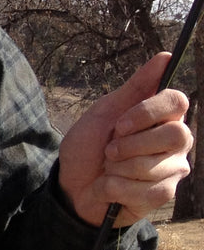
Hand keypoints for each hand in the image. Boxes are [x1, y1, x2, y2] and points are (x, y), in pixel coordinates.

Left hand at [57, 53, 192, 225]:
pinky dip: (117, 188)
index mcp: (161, 117)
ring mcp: (173, 168)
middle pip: (175, 134)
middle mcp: (175, 141)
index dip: (148, 112)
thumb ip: (135, 87)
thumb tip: (164, 56)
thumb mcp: (104, 113)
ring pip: (154, 165)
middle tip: (109, 151)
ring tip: (108, 170)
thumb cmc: (88, 147)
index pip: (177, 101)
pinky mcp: (164, 193)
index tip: (120, 124)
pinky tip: (111, 187)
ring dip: (118, 169)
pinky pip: (147, 190)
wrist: (71, 186)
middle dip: (130, 145)